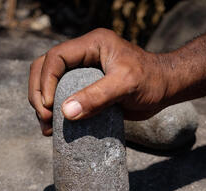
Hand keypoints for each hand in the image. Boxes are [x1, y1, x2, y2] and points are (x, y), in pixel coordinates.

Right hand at [28, 28, 169, 135]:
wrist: (166, 89)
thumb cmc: (151, 82)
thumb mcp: (125, 86)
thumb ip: (97, 97)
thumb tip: (65, 113)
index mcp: (91, 45)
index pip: (55, 57)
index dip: (46, 81)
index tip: (49, 106)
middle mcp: (84, 56)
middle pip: (45, 68)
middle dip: (38, 93)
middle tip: (44, 118)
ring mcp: (84, 73)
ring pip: (50, 84)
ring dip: (43, 105)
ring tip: (46, 128)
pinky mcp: (87, 90)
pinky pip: (63, 98)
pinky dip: (56, 113)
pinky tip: (55, 130)